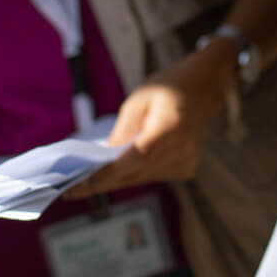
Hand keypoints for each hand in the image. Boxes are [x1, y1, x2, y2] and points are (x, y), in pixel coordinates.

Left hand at [66, 46, 229, 196]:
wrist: (204, 88)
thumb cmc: (169, 86)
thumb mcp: (138, 99)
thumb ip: (122, 130)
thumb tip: (106, 157)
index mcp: (169, 130)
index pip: (132, 161)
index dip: (104, 176)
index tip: (77, 187)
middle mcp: (180, 152)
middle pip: (134, 175)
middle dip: (103, 181)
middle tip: (72, 190)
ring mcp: (185, 163)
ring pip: (142, 179)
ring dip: (118, 178)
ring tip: (89, 180)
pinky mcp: (186, 169)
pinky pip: (152, 176)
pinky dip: (135, 173)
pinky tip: (119, 168)